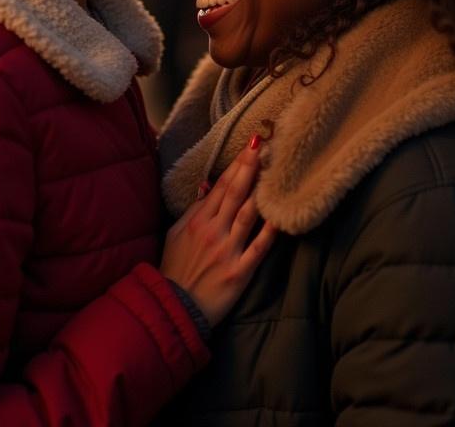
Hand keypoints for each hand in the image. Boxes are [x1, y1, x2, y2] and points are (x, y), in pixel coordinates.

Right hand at [160, 137, 276, 326]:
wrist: (174, 307)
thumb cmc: (174, 270)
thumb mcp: (175, 234)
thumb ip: (193, 210)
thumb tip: (207, 185)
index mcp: (197, 221)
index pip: (221, 186)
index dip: (237, 164)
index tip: (251, 145)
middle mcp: (213, 231)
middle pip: (235, 193)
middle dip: (250, 167)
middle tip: (264, 145)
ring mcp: (227, 251)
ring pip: (248, 214)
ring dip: (260, 191)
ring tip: (274, 171)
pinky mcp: (240, 272)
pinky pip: (258, 248)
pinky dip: (270, 232)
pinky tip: (281, 217)